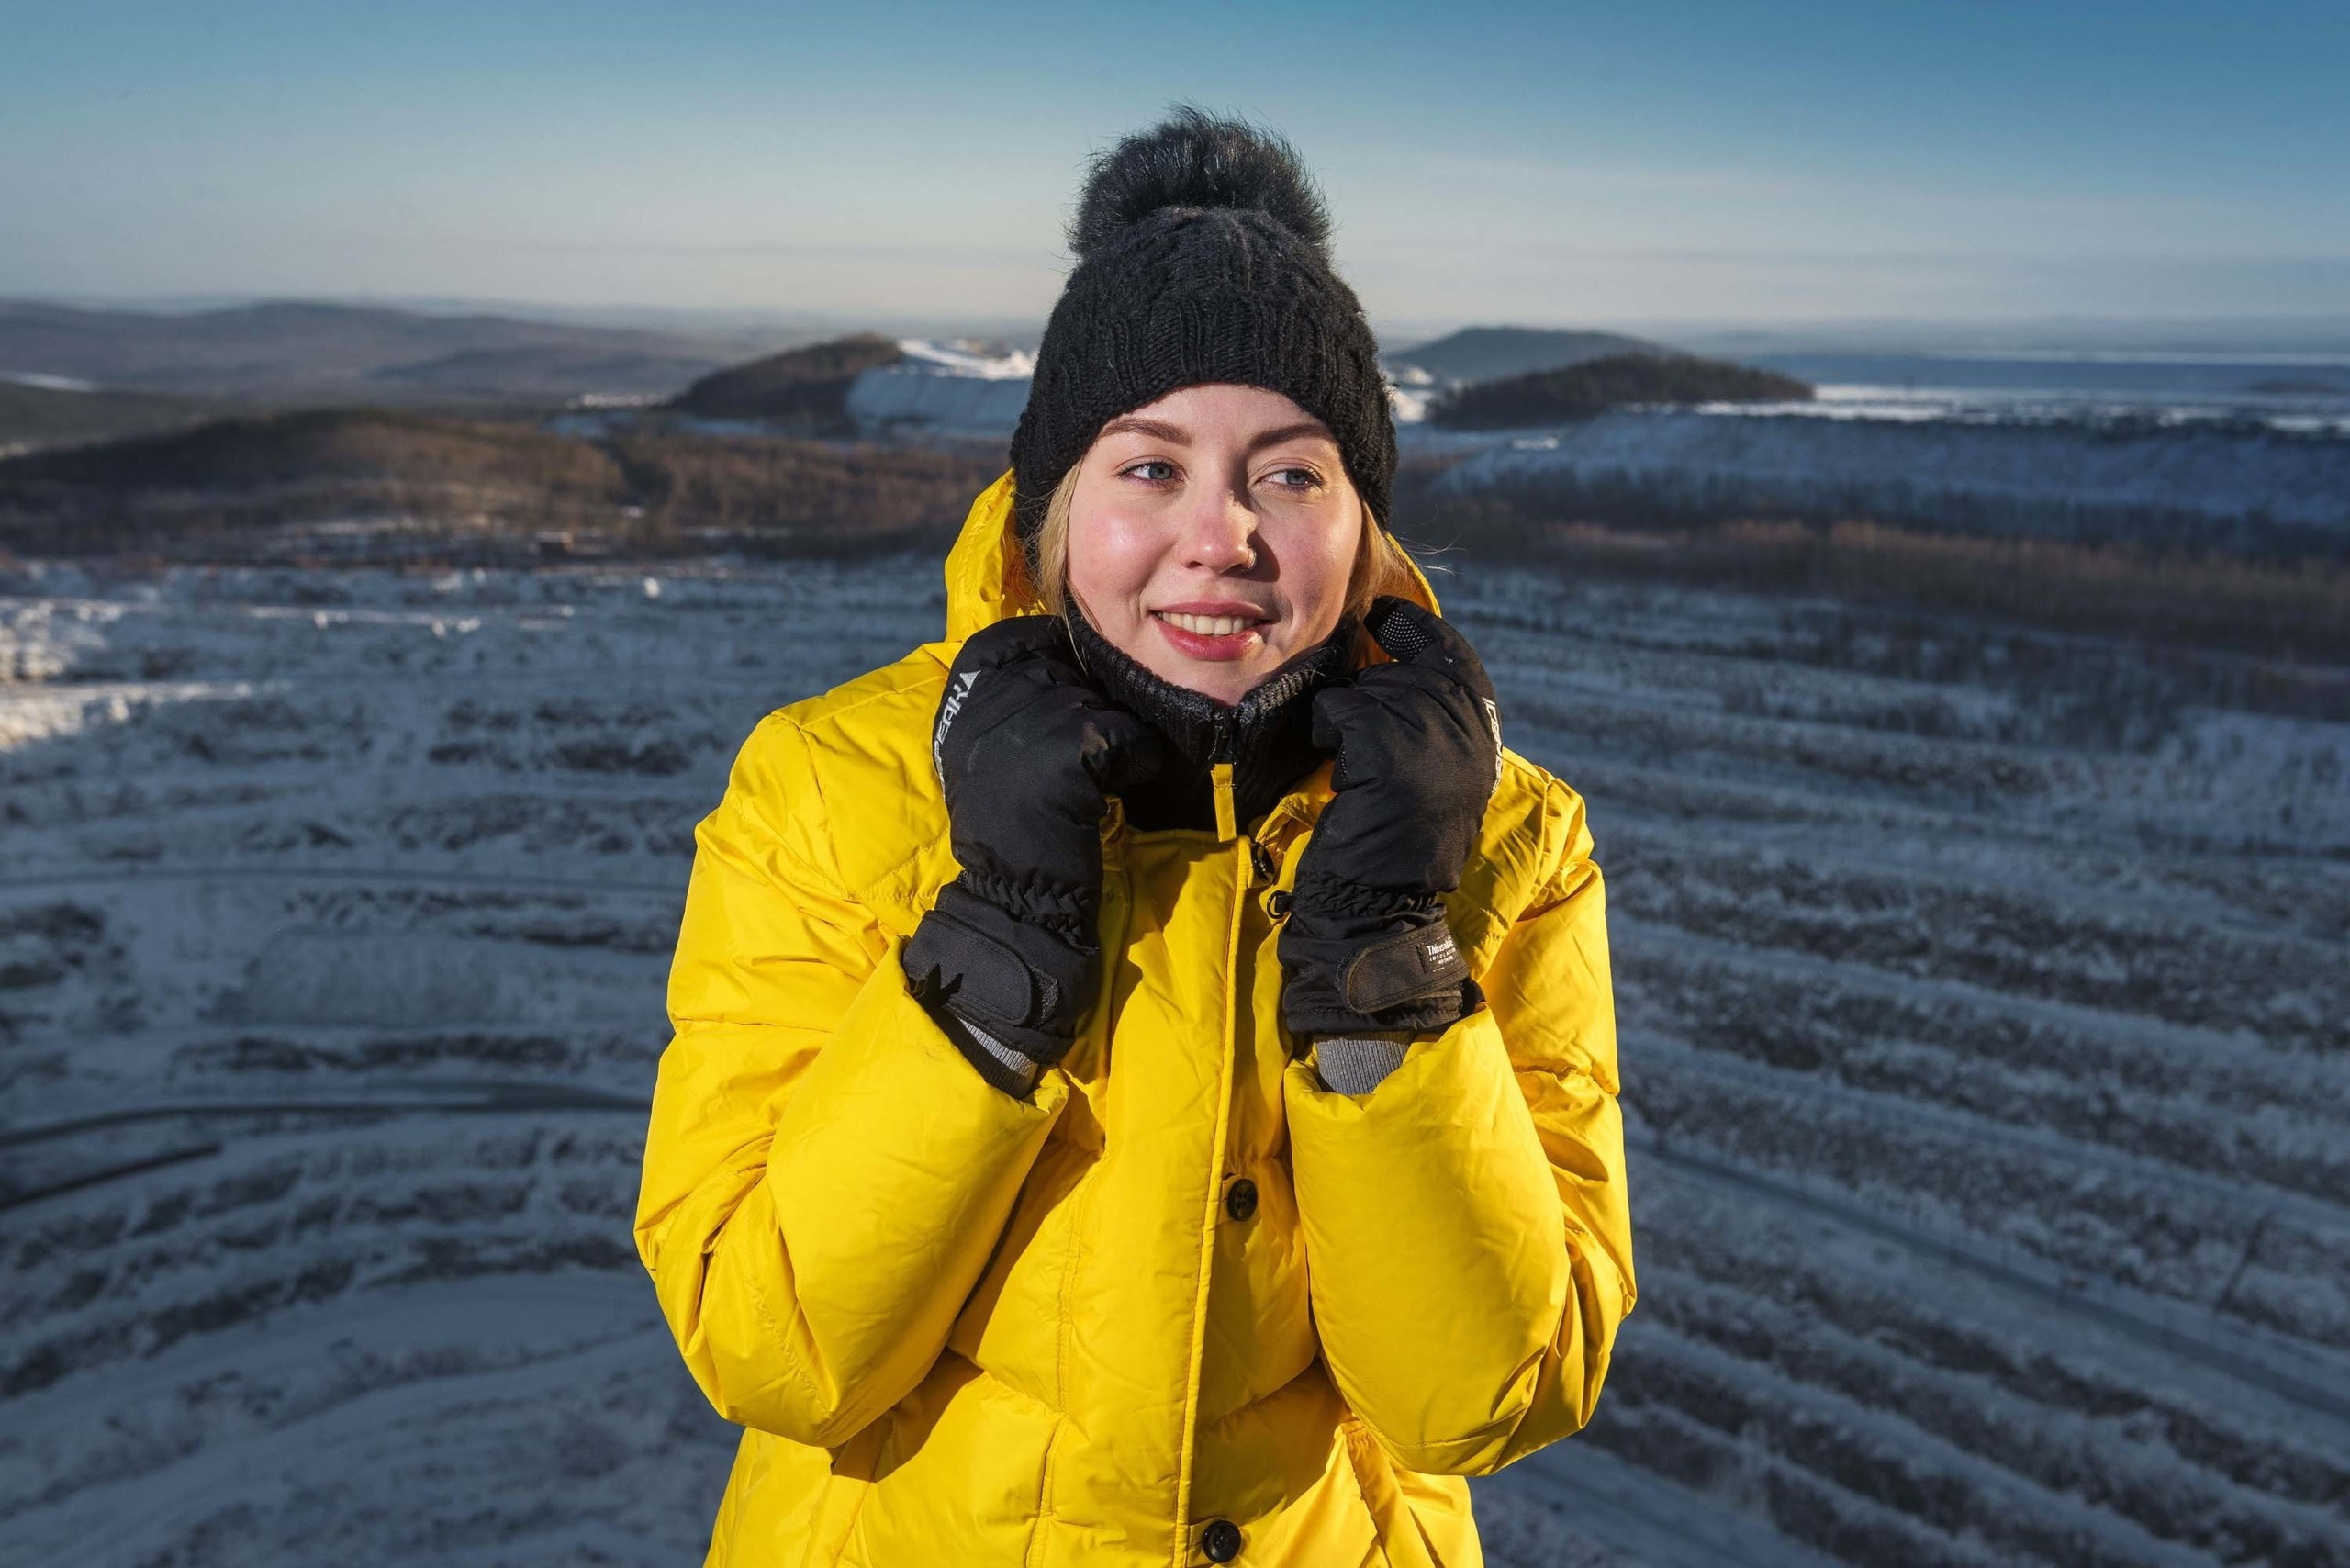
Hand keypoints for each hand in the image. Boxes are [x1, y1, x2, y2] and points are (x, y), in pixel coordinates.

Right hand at [902, 616, 1164, 1091]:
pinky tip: (1124, 789)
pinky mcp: (1062, 754)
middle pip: (1068, 669)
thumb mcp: (991, 751)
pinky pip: (1126, 736)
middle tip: (1090, 763)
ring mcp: (1020, 725)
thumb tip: (1069, 647)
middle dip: (1093, 710)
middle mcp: (982, 701)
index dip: (1055, 662)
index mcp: (961, 694)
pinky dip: (1139, 762)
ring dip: (1118, 740)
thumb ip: (1015, 699)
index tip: (1071, 706)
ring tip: (1105, 780)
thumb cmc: (1015, 831)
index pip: (1017, 638)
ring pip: (1101, 702)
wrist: (1014, 905)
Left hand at [1278, 597, 1501, 1038]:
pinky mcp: (1384, 740)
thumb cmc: (1397, 845)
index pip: (1451, 652)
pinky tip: (1341, 779)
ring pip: (1365, 688)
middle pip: (1400, 669)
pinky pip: (1337, 709)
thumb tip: (1391, 660)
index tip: (1384, 616)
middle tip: (1362, 749)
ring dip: (1346, 723)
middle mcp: (1465, 724)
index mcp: (1482, 732)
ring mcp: (1429, 729)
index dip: (1415, 630)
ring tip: (1358, 775)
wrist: (1381, 903)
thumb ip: (1430, 722)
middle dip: (1369, 696)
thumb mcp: (1433, 774)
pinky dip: (1326, 736)